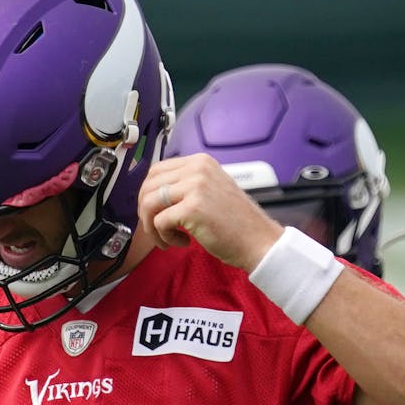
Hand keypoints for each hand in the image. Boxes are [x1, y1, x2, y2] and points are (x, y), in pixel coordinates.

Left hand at [136, 153, 284, 270]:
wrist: (259, 240)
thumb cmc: (235, 222)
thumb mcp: (211, 189)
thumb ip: (186, 185)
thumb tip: (152, 194)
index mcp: (200, 162)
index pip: (156, 171)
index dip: (148, 194)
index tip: (154, 212)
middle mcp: (197, 169)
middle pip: (148, 186)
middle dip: (145, 212)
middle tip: (157, 228)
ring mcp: (195, 186)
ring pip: (149, 203)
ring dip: (152, 227)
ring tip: (167, 238)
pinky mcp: (192, 208)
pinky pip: (159, 222)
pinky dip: (165, 237)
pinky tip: (183, 242)